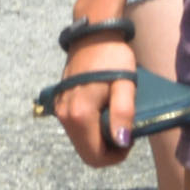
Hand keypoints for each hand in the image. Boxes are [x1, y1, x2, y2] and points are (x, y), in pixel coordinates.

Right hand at [51, 49, 137, 168]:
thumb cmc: (112, 56)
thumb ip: (123, 113)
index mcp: (80, 114)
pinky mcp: (60, 103)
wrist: (93, 33)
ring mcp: (60, 109)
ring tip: (115, 119)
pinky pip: (75, 128)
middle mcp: (65, 115)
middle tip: (123, 130)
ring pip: (80, 141)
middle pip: (86, 153)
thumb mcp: (125, 83)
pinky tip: (103, 112)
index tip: (129, 139)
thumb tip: (122, 141)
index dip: (115, 156)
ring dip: (98, 139)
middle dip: (107, 150)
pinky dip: (90, 129)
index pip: (95, 156)